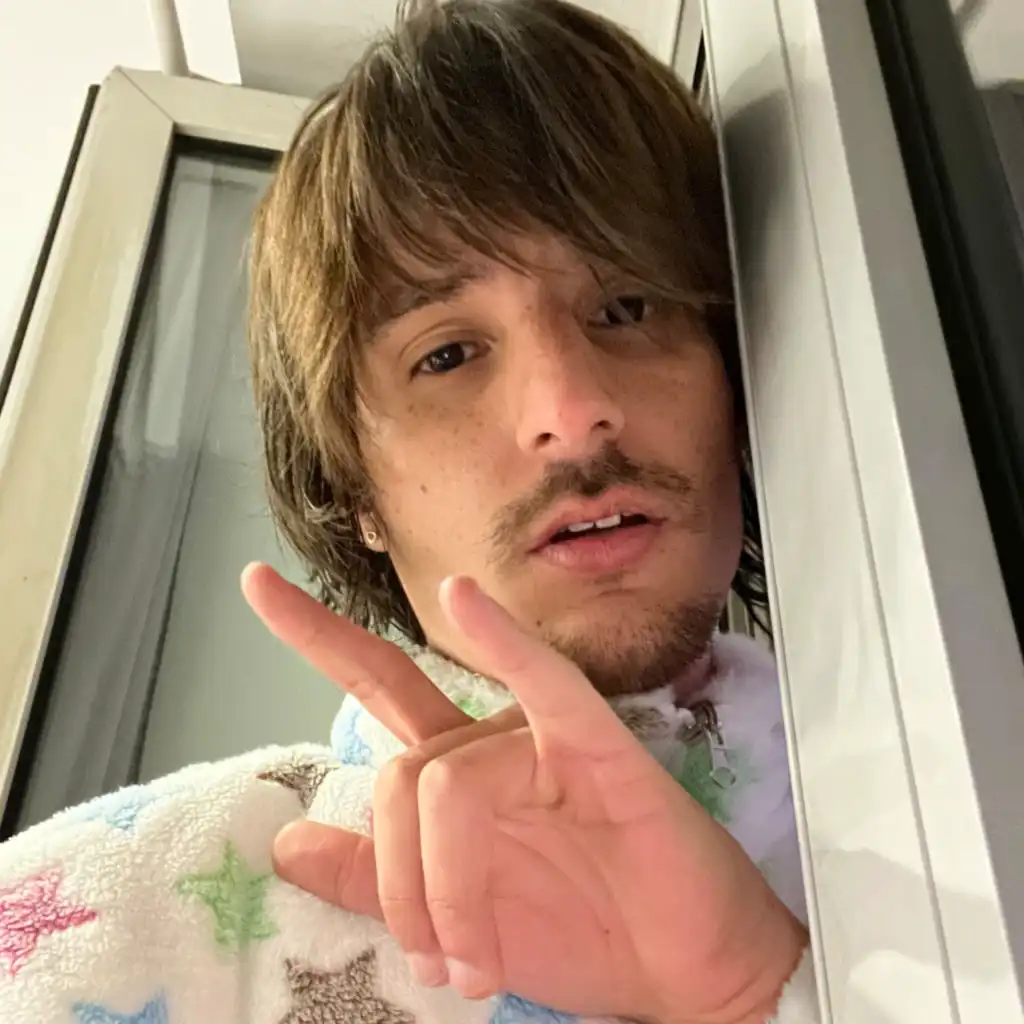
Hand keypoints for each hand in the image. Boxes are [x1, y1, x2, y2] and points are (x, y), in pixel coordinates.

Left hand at [242, 564, 806, 1023]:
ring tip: (475, 965)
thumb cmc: (577, 934)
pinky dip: (505, 643)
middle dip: (395, 880)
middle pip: (400, 770)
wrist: (679, 975)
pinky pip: (547, 686)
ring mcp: (543, 739)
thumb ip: (370, 879)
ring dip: (446, 893)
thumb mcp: (450, 920)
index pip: (377, 684)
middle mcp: (491, 741)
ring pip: (446, 782)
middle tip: (435, 963)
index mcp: (458, 770)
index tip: (256, 582)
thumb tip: (285, 839)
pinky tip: (466, 600)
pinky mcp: (599, 748)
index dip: (316, 633)